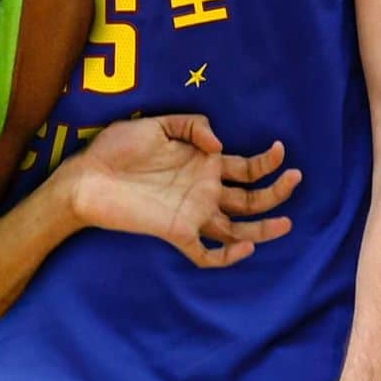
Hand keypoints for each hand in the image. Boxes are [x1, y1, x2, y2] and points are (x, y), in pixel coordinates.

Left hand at [70, 114, 299, 266]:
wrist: (85, 177)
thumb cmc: (116, 149)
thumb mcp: (155, 125)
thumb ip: (190, 126)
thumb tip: (220, 145)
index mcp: (203, 165)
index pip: (246, 168)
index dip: (266, 162)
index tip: (279, 149)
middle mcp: (203, 190)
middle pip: (250, 199)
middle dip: (276, 191)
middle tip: (295, 178)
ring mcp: (191, 213)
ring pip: (237, 228)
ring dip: (263, 229)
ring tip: (286, 223)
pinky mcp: (175, 232)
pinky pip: (205, 253)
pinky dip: (226, 255)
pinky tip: (243, 247)